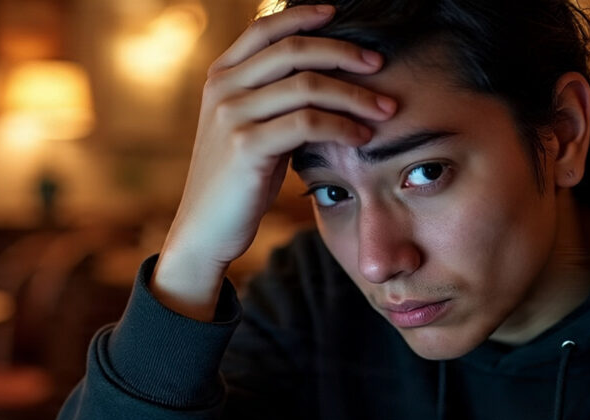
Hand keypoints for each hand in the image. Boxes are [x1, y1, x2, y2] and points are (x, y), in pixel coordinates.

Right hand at [152, 4, 396, 319]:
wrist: (205, 229)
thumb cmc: (238, 181)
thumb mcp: (251, 128)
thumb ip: (274, 97)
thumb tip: (325, 73)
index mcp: (220, 76)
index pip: (266, 29)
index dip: (304, 17)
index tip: (340, 14)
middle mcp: (222, 88)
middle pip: (293, 51)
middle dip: (344, 53)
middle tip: (379, 65)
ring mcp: (231, 115)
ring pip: (307, 86)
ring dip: (354, 95)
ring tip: (384, 108)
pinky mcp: (246, 146)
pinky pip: (307, 123)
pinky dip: (342, 126)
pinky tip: (362, 137)